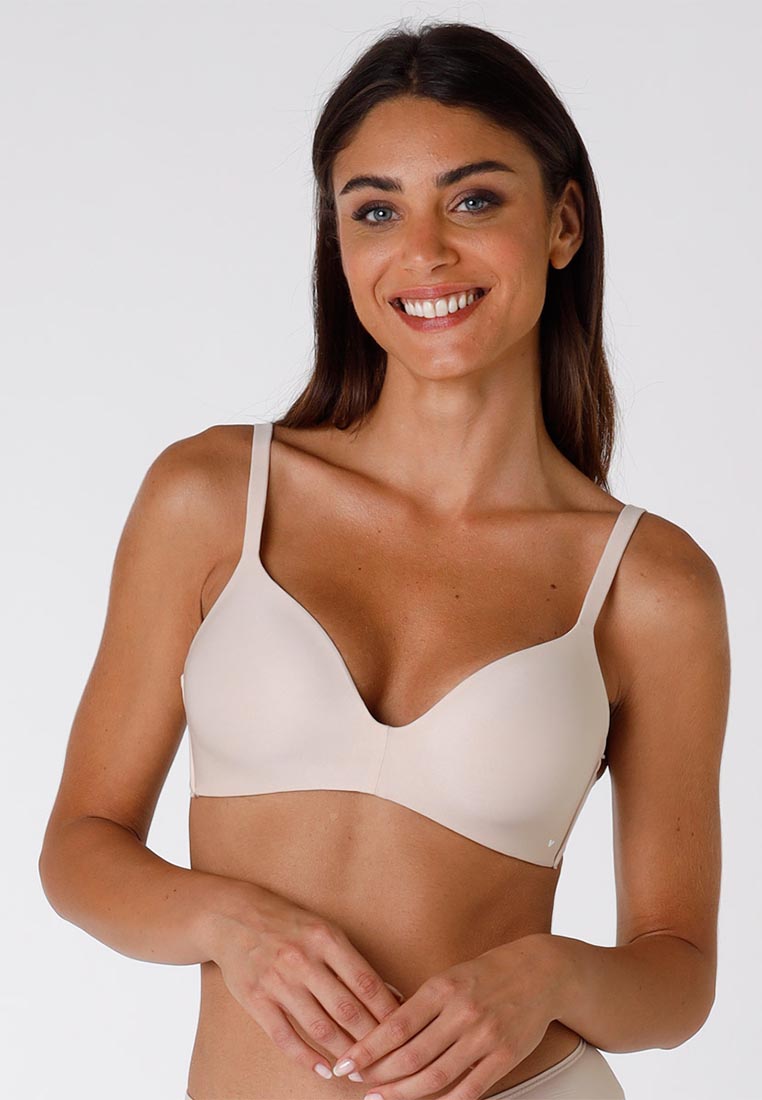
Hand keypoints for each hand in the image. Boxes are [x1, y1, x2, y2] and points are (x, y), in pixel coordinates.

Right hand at [207, 882, 402, 1080]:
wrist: (232, 916)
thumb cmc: (288, 924)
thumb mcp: (323, 930)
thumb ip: (353, 962)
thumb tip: (391, 995)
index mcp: (326, 938)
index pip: (366, 982)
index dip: (387, 1011)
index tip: (404, 1031)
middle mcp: (303, 959)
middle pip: (347, 1009)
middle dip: (371, 1040)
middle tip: (388, 1060)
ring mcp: (277, 981)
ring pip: (320, 1027)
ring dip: (344, 1053)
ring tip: (361, 1071)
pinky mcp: (255, 999)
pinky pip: (285, 1037)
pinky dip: (307, 1058)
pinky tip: (325, 1070)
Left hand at [331, 935, 561, 1099]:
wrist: (540, 972)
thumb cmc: (487, 973)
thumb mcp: (450, 976)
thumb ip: (422, 1004)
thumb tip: (385, 1035)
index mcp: (443, 988)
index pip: (397, 1026)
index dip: (369, 1049)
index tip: (347, 1062)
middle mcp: (462, 1012)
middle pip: (412, 1056)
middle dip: (380, 1075)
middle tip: (358, 1085)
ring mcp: (485, 1036)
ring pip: (436, 1076)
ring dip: (404, 1093)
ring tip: (381, 1098)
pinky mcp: (505, 1056)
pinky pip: (469, 1089)